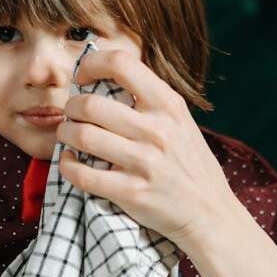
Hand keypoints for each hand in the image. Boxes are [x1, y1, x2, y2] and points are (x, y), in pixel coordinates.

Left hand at [56, 50, 245, 251]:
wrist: (210, 212)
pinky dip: (67, 166)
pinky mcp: (131, 192)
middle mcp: (157, 130)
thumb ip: (149, 100)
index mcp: (168, 104)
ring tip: (68, 135)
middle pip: (90, 104)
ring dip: (65, 134)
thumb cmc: (189, 163)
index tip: (83, 78)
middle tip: (71, 114)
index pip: (121, 63)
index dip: (92, 64)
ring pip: (82, 137)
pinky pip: (82, 174)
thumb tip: (103, 77)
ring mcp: (144, 162)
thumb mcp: (179, 121)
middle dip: (70, 107)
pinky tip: (70, 161)